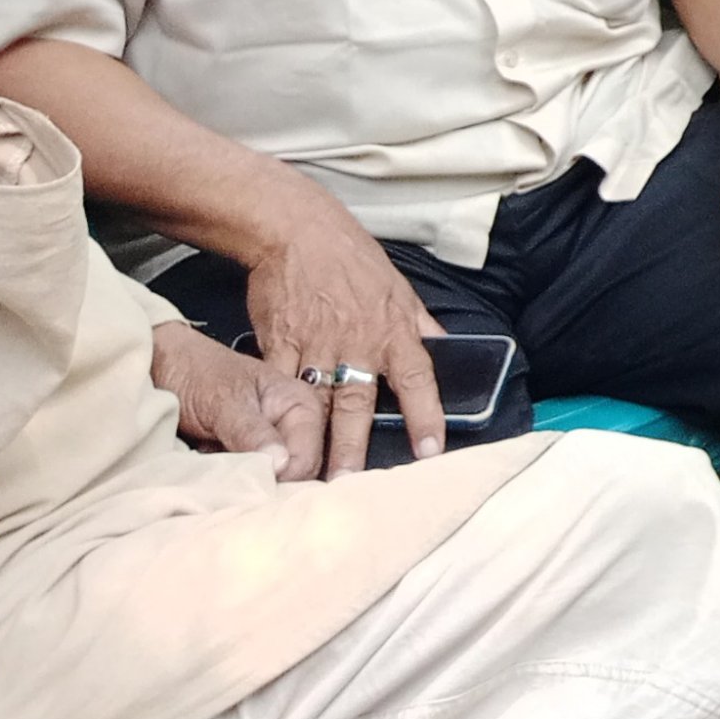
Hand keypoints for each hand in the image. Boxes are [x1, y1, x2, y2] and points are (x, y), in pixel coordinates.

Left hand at [151, 321, 327, 480]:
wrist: (162, 369)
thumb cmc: (196, 374)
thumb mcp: (224, 401)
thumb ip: (252, 432)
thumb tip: (281, 465)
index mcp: (302, 408)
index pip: (309, 458)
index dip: (285, 478)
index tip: (250, 486)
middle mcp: (294, 429)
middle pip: (298, 475)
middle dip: (270, 487)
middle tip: (234, 493)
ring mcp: (270, 446)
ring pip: (274, 483)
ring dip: (249, 490)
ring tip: (222, 491)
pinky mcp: (247, 460)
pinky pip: (251, 483)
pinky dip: (235, 489)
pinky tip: (218, 489)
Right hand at [240, 185, 446, 473]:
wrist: (299, 232)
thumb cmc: (353, 262)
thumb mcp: (400, 290)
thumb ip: (422, 326)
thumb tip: (452, 349)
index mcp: (394, 330)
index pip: (419, 379)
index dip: (426, 415)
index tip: (430, 451)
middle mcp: (357, 342)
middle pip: (358, 403)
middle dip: (353, 447)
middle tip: (350, 486)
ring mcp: (315, 344)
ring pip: (315, 402)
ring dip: (312, 441)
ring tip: (307, 476)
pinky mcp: (278, 343)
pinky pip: (276, 385)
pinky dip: (271, 413)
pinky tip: (268, 439)